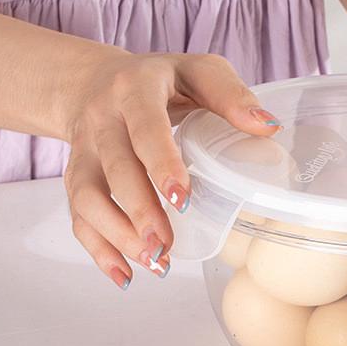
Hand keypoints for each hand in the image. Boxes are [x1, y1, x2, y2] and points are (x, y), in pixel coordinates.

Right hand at [63, 51, 279, 288]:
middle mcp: (103, 117)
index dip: (161, 162)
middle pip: (115, 168)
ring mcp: (86, 148)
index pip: (145, 127)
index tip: (183, 198)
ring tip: (156, 260)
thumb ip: (231, 94)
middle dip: (139, 210)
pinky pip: (78, 214)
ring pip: (88, 196)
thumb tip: (269, 126)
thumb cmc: (164, 79)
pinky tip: (126, 274)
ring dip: (118, 234)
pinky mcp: (77, 174)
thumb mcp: (200, 71)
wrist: (96, 81)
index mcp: (136, 87)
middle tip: (165, 243)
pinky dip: (99, 248)